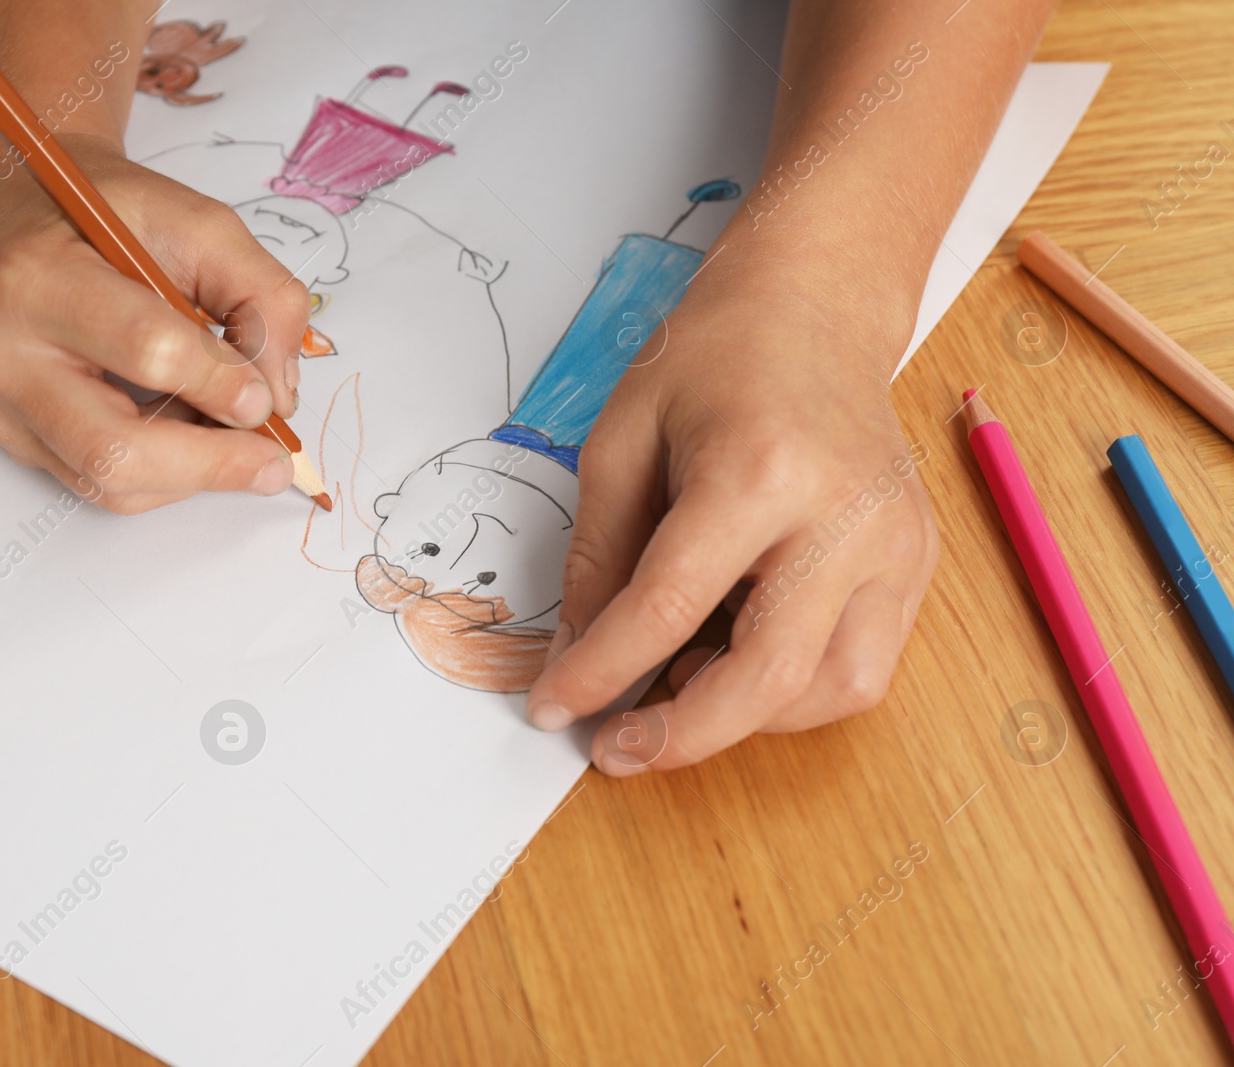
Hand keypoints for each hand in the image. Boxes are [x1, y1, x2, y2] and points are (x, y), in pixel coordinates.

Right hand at [0, 129, 310, 512]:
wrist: (19, 207)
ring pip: (108, 482)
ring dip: (189, 474)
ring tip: (232, 440)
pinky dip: (158, 472)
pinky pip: (93, 481)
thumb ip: (259, 294)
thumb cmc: (105, 213)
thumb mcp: (199, 221)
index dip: (220, 384)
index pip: (147, 351)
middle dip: (210, 465)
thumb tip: (277, 395)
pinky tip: (186, 434)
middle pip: (114, 449)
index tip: (268, 401)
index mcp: (37, 275)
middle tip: (271, 463)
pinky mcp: (2, 432)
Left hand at [525, 274, 938, 774]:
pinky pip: (862, 666)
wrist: (814, 307)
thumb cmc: (712, 359)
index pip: (667, 609)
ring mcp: (896, 544)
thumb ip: (598, 557)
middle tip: (616, 749)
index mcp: (758, 472)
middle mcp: (844, 517)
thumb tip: (581, 657)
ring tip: (684, 677)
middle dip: (681, 735)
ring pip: (833, 691)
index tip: (552, 709)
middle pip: (769, 677)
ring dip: (747, 715)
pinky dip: (794, 689)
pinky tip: (740, 652)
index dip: (599, 674)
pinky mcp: (916, 560)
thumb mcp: (621, 440)